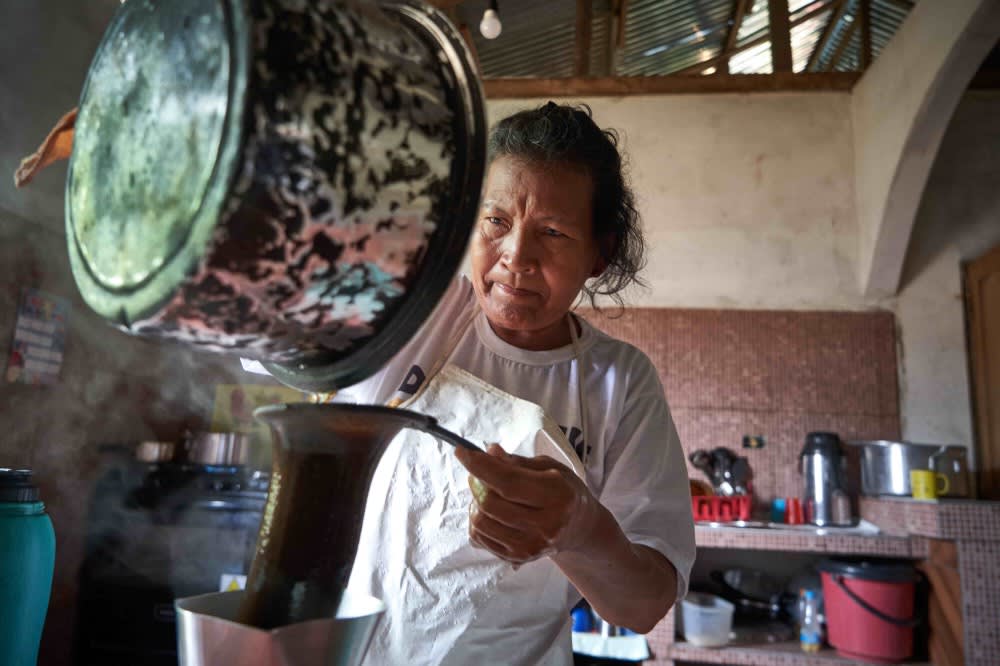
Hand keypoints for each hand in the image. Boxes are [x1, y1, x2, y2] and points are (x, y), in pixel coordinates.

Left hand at [454, 444, 598, 564]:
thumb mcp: (550, 467)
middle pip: (490, 503)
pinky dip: (477, 520)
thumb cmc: (564, 491)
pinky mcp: (517, 558)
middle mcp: (545, 525)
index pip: (508, 482)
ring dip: (475, 502)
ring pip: (481, 522)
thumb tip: (489, 452)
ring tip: (487, 493)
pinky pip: (480, 538)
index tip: (461, 452)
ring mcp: (530, 546)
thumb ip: (517, 462)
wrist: (579, 528)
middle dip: (476, 482)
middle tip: (478, 473)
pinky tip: (490, 512)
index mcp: (557, 496)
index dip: (480, 466)